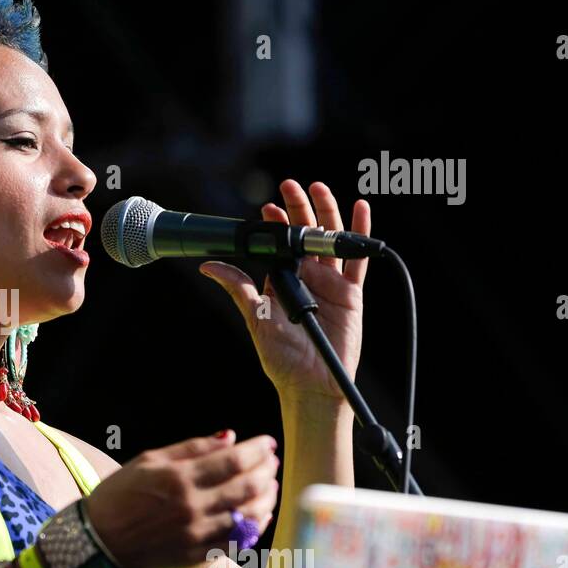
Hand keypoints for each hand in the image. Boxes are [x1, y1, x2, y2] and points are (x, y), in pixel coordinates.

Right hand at [84, 430, 278, 567]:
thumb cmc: (119, 495)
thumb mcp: (148, 460)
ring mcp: (197, 534)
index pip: (233, 460)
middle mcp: (192, 506)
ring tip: (270, 485)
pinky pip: (238, 541)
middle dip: (266, 471)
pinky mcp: (198, 555)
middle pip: (247, 486)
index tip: (268, 443)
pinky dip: (256, 526)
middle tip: (272, 462)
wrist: (99, 542)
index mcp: (178, 478)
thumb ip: (191, 448)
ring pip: (249, 515)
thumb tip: (229, 437)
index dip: (257, 450)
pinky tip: (260, 514)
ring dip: (266, 498)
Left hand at [199, 180, 369, 402]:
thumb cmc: (282, 357)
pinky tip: (359, 208)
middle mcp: (306, 277)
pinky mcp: (351, 292)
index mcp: (281, 280)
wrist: (312, 382)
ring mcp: (330, 282)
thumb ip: (238, 288)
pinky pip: (358, 259)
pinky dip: (360, 233)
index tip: (267, 208)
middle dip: (298, 208)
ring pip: (330, 239)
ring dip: (327, 212)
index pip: (278, 244)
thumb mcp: (255, 318)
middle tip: (290, 185)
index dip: (274, 224)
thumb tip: (207, 267)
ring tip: (318, 188)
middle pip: (304, 234)